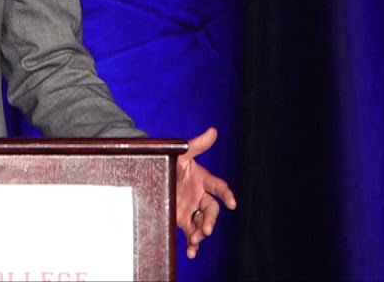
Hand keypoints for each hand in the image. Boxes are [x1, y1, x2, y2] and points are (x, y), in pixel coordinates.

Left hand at [175, 127, 235, 258]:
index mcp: (203, 179)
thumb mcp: (181, 153)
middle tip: (206, 228)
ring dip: (202, 233)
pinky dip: (192, 243)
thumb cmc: (169, 159)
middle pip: (211, 210)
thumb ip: (196, 145)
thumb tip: (213, 131)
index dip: (226, 194)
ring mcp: (191, 208)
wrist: (151, 170)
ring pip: (202, 223)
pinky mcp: (182, 218)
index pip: (219, 187)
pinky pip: (190, 232)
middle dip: (211, 219)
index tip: (232, 203)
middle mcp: (200, 196)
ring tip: (197, 240)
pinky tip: (191, 252)